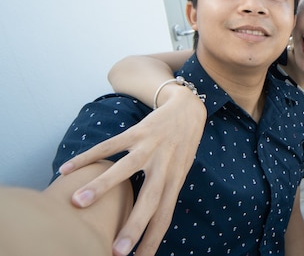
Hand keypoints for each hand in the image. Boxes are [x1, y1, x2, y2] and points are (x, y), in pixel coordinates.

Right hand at [59, 90, 206, 255]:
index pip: (164, 216)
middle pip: (150, 200)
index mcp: (174, 180)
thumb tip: (146, 224)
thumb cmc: (182, 147)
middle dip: (134, 226)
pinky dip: (89, 157)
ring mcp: (150, 147)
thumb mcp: (179, 171)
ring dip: (101, 186)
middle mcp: (164, 166)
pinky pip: (110, 145)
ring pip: (125, 169)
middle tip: (117, 251)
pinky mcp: (137, 132)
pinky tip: (68, 169)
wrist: (188, 109)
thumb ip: (163, 193)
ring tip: (79, 204)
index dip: (153, 239)